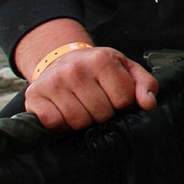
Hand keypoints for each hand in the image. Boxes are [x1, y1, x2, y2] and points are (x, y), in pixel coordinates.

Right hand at [24, 46, 157, 130]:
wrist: (62, 59)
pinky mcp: (35, 95)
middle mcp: (75, 69)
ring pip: (79, 121)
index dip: (121, 102)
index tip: (113, 94)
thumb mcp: (127, 69)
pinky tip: (64, 110)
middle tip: (96, 100)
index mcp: (102, 59)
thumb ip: (145, 85)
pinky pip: (55, 124)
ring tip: (81, 105)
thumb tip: (148, 104)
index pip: (123, 100)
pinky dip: (61, 124)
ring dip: (83, 120)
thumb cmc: (99, 68)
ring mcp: (53, 82)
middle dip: (103, 113)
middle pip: (101, 113)